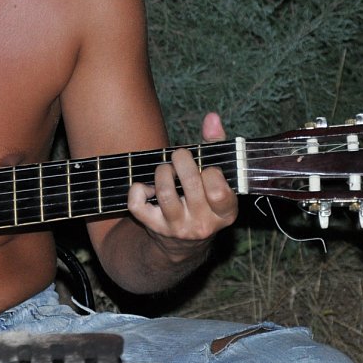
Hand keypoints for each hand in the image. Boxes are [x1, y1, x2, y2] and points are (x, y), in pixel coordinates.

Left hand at [127, 112, 237, 260]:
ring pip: (165, 193)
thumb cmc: (203, 200)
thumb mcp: (215, 179)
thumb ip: (215, 146)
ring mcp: (178, 228)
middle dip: (181, 160)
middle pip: (190, 183)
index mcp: (225, 213)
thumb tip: (211, 118)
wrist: (183, 245)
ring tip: (165, 170)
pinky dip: (137, 190)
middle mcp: (203, 224)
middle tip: (179, 157)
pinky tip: (146, 188)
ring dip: (162, 172)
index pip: (218, 190)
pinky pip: (138, 205)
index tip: (204, 168)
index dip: (209, 172)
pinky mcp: (154, 228)